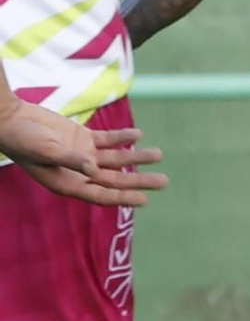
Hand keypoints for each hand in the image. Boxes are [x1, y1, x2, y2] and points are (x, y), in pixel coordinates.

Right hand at [1, 104, 167, 207]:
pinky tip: (138, 136)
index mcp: (68, 184)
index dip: (122, 198)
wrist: (14, 120)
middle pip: (115, 179)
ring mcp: (81, 155)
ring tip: (159, 155)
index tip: (144, 200)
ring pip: (115, 159)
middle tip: (164, 182)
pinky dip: (122, 137)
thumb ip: (70, 160)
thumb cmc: (24, 140)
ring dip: (136, 157)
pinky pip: (107, 139)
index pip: (101, 194)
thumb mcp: (46, 151)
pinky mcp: (81, 138)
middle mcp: (78, 172)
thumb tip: (93, 169)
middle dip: (139, 180)